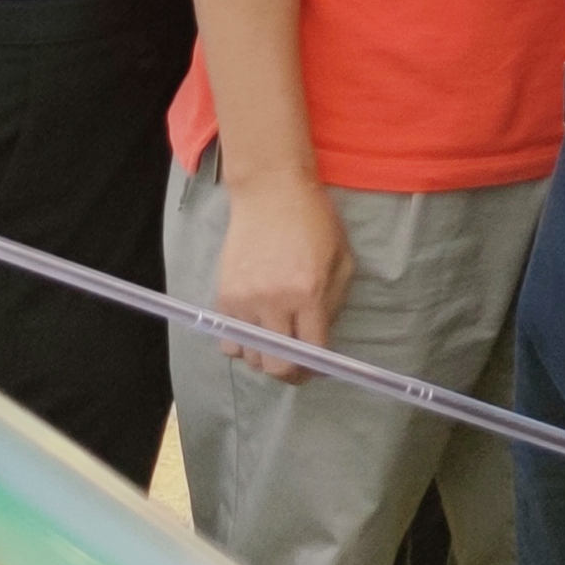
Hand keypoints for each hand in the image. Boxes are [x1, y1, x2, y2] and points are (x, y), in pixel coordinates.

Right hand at [210, 177, 352, 378]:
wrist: (271, 192)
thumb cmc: (314, 221)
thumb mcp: (341, 258)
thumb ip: (335, 303)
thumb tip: (322, 340)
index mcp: (309, 292)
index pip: (311, 352)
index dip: (317, 368)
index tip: (319, 368)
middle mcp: (274, 301)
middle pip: (276, 365)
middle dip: (290, 372)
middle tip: (297, 364)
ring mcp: (245, 300)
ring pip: (250, 357)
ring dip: (265, 357)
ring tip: (276, 342)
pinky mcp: (224, 295)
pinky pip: (228, 341)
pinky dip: (242, 344)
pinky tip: (255, 330)